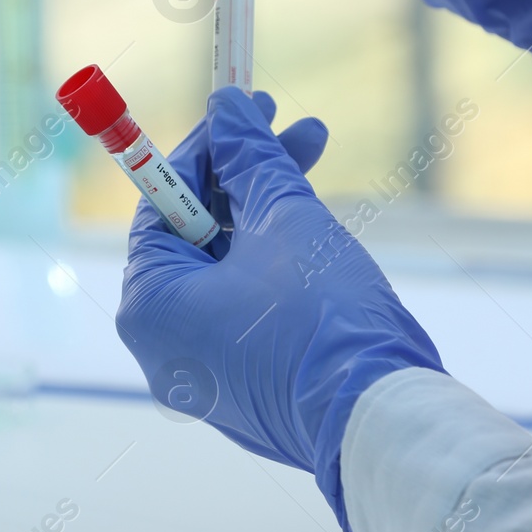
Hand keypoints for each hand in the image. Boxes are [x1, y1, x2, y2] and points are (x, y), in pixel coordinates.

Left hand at [116, 88, 442, 531]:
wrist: (383, 424)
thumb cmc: (325, 320)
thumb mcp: (286, 221)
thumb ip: (251, 160)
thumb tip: (228, 106)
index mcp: (149, 306)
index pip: (161, 204)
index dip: (205, 148)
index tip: (242, 107)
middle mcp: (161, 346)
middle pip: (194, 236)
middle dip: (245, 175)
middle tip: (292, 126)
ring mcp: (202, 374)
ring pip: (226, 270)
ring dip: (268, 212)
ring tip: (315, 156)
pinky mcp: (244, 390)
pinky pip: (245, 309)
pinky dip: (273, 266)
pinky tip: (313, 223)